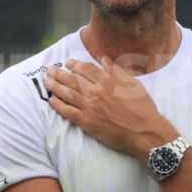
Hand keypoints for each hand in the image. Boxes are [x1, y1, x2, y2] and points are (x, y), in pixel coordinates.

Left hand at [44, 57, 178, 157]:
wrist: (144, 132)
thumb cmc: (142, 108)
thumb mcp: (133, 84)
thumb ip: (117, 71)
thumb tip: (103, 60)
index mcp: (108, 80)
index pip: (85, 68)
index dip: (74, 64)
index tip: (68, 62)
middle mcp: (96, 92)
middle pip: (72, 79)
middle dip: (59, 73)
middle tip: (50, 70)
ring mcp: (90, 107)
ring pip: (67, 93)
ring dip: (54, 86)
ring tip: (47, 81)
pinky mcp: (87, 122)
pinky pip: (68, 112)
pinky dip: (58, 105)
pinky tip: (51, 100)